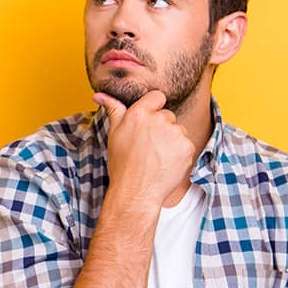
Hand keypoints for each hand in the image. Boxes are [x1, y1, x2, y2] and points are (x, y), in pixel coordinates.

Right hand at [93, 90, 194, 206]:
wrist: (136, 192)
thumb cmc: (122, 165)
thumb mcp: (114, 134)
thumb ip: (113, 109)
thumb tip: (99, 94)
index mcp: (140, 113)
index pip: (157, 97)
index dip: (154, 107)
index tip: (150, 122)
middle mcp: (159, 119)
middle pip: (168, 116)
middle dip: (161, 128)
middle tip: (149, 147)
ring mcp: (176, 133)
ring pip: (178, 131)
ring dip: (172, 141)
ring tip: (157, 157)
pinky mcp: (187, 147)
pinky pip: (186, 145)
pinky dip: (180, 154)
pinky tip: (167, 164)